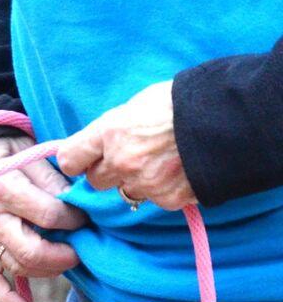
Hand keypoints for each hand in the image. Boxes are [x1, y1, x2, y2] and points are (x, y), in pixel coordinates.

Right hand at [0, 136, 86, 301]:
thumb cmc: (14, 154)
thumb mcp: (35, 155)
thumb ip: (57, 182)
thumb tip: (81, 209)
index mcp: (0, 186)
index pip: (48, 215)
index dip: (75, 221)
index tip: (88, 218)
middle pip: (31, 250)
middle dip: (64, 255)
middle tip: (82, 249)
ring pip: (17, 266)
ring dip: (47, 269)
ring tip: (67, 260)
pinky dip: (7, 298)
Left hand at [56, 80, 197, 210]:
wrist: (232, 116)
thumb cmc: (185, 101)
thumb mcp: (140, 104)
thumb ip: (113, 128)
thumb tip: (95, 144)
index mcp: (111, 132)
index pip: (70, 159)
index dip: (77, 160)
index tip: (84, 159)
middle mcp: (122, 161)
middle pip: (96, 181)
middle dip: (108, 172)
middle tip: (130, 156)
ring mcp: (145, 183)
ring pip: (126, 192)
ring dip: (136, 181)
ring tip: (160, 161)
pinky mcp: (168, 199)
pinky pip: (155, 200)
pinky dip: (163, 189)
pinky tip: (178, 171)